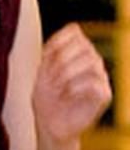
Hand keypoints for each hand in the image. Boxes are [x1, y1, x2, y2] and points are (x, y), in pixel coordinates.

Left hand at [32, 23, 111, 145]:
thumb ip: (55, 48)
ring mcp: (100, 76)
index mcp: (76, 51)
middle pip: (83, 46)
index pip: (74, 32)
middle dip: (61, 61)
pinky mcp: (105, 94)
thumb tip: (74, 27)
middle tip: (51, 78)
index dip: (57, 43)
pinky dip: (77, 87)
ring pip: (91, 62)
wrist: (49, 122)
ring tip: (59, 88)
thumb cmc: (46, 95)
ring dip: (68, 74)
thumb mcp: (43, 68)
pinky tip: (69, 95)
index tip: (45, 59)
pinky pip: (96, 82)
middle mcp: (92, 60)